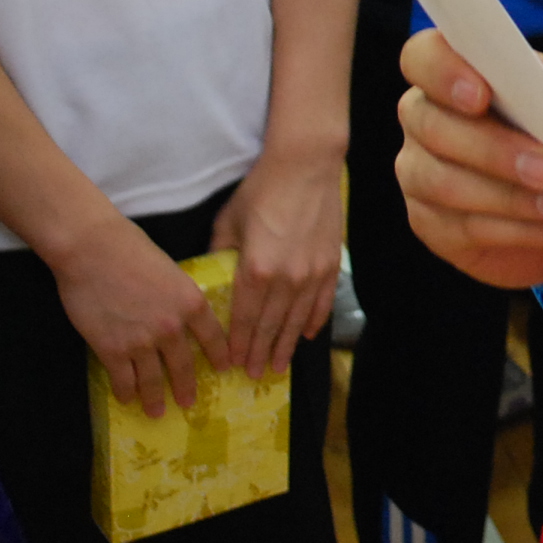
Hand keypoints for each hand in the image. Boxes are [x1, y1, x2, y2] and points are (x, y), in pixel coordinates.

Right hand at [50, 211, 226, 415]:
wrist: (92, 250)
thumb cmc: (129, 249)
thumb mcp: (170, 269)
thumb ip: (177, 296)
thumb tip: (176, 312)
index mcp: (192, 303)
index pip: (214, 338)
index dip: (220, 356)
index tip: (225, 369)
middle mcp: (172, 328)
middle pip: (183, 366)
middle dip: (186, 388)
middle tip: (188, 402)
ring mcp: (142, 342)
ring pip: (152, 380)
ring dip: (154, 399)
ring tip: (157, 411)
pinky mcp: (113, 350)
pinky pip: (123, 379)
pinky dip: (126, 392)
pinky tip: (127, 398)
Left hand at [208, 146, 343, 379]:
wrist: (305, 168)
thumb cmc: (260, 191)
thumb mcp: (228, 222)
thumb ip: (220, 253)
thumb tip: (213, 273)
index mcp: (254, 270)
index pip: (243, 318)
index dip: (237, 343)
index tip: (232, 363)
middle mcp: (284, 279)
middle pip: (269, 326)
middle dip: (260, 353)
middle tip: (255, 375)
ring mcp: (311, 275)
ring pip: (296, 321)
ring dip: (286, 346)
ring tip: (278, 366)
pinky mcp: (329, 266)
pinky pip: (321, 304)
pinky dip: (313, 323)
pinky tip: (305, 336)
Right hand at [395, 27, 542, 290]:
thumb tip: (533, 73)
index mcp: (453, 71)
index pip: (423, 57)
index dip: (443, 72)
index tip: (481, 94)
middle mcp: (425, 118)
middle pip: (433, 127)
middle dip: (494, 150)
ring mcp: (421, 173)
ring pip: (445, 184)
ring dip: (513, 198)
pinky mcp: (432, 225)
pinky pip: (463, 229)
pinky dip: (519, 230)